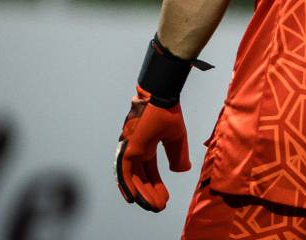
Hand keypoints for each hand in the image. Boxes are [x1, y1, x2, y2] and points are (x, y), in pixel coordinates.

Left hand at [115, 87, 191, 211]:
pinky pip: (124, 172)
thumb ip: (178, 155)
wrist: (162, 97)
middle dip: (150, 193)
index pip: (150, 172)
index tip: (164, 198)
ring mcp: (131, 150)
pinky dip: (128, 186)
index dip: (157, 185)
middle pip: (142, 178)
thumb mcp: (177, 139)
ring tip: (151, 206)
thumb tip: (181, 171)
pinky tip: (135, 198)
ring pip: (133, 178)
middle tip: (159, 207)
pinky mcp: (127, 149)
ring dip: (142, 194)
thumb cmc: (168, 112)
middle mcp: (137, 150)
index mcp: (148, 147)